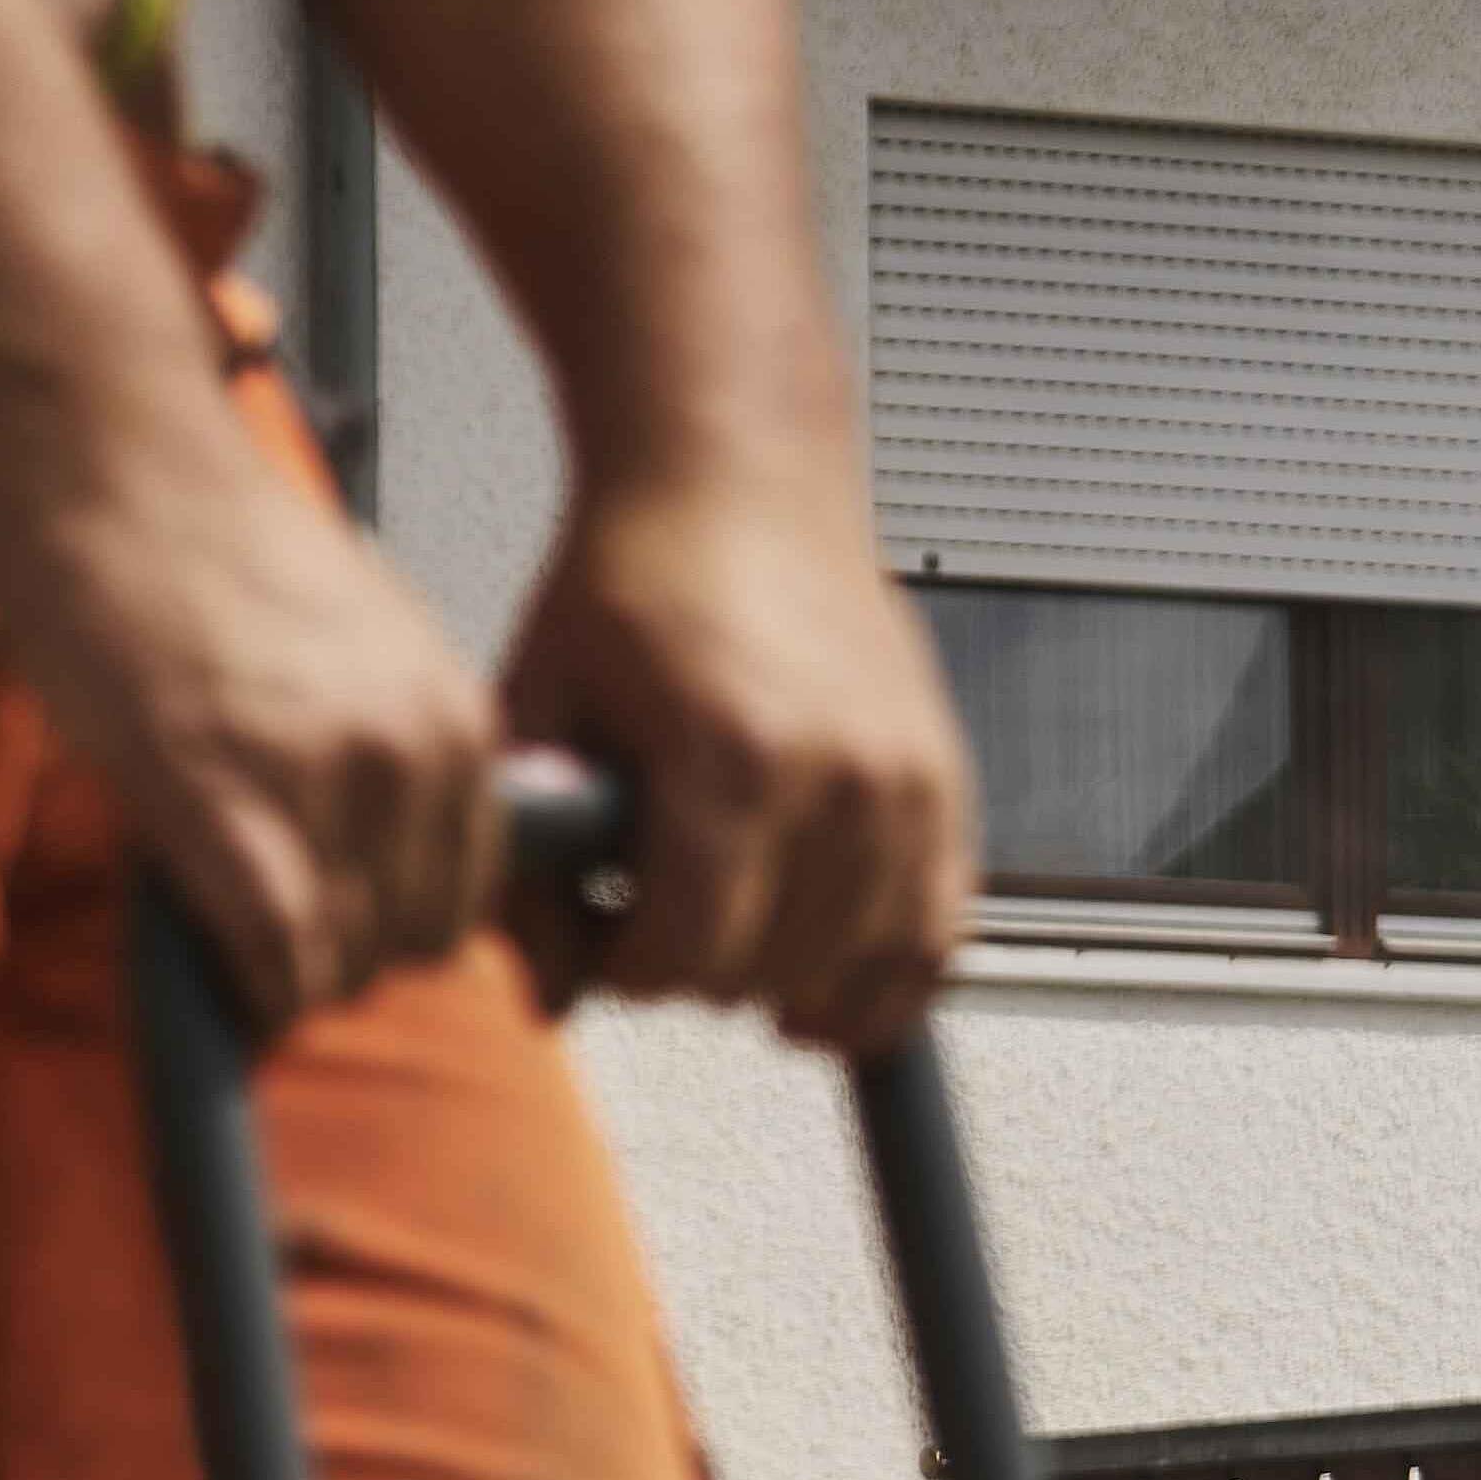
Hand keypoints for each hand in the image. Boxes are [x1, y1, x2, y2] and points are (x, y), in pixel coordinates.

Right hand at [0, 426, 503, 1036]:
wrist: (116, 474)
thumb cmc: (204, 549)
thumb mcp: (351, 649)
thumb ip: (377, 744)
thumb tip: (357, 854)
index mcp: (454, 715)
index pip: (462, 893)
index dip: (385, 924)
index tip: (321, 921)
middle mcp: (416, 754)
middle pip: (408, 944)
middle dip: (334, 955)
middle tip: (255, 930)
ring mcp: (329, 788)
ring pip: (339, 966)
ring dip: (279, 973)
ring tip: (216, 930)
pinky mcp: (233, 813)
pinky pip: (271, 960)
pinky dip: (241, 986)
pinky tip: (204, 959)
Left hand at [502, 470, 972, 1049]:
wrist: (737, 482)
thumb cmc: (630, 583)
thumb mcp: (540, 716)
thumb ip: (533, 869)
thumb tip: (551, 996)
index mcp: (731, 760)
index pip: (683, 957)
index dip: (618, 967)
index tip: (597, 932)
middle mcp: (840, 777)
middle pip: (764, 974)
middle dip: (689, 966)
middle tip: (650, 913)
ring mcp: (907, 783)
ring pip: (859, 973)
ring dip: (780, 980)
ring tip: (726, 931)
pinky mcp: (947, 783)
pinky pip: (939, 937)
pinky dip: (883, 979)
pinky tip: (820, 984)